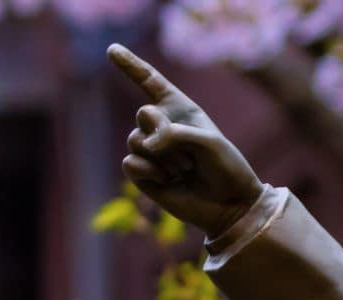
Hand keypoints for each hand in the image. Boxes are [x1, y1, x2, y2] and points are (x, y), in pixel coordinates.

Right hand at [107, 43, 264, 236]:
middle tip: (192, 157)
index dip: (131, 65)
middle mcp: (161, 127)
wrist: (230, 206)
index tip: (112, 49)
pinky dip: (150, 172)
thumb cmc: (226, 170)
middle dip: (166, 134)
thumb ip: (174, 135)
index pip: (151, 82)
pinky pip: (130, 163)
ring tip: (186, 171)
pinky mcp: (142, 173)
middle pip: (144, 115)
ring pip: (137, 142)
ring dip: (166, 160)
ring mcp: (150, 150)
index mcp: (180, 111)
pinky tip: (168, 182)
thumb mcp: (209, 143)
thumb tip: (145, 147)